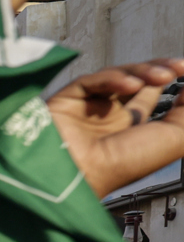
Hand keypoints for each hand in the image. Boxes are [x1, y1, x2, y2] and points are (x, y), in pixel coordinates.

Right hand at [45, 58, 183, 198]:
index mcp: (130, 130)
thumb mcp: (173, 140)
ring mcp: (88, 107)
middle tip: (177, 68)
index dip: (169, 82)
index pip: (150, 96)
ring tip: (163, 76)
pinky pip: (92, 80)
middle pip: (135, 81)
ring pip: (116, 76)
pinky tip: (132, 84)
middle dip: (158, 71)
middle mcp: (109, 117)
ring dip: (143, 72)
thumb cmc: (122, 165)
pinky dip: (114, 79)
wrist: (81, 173)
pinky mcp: (68, 99)